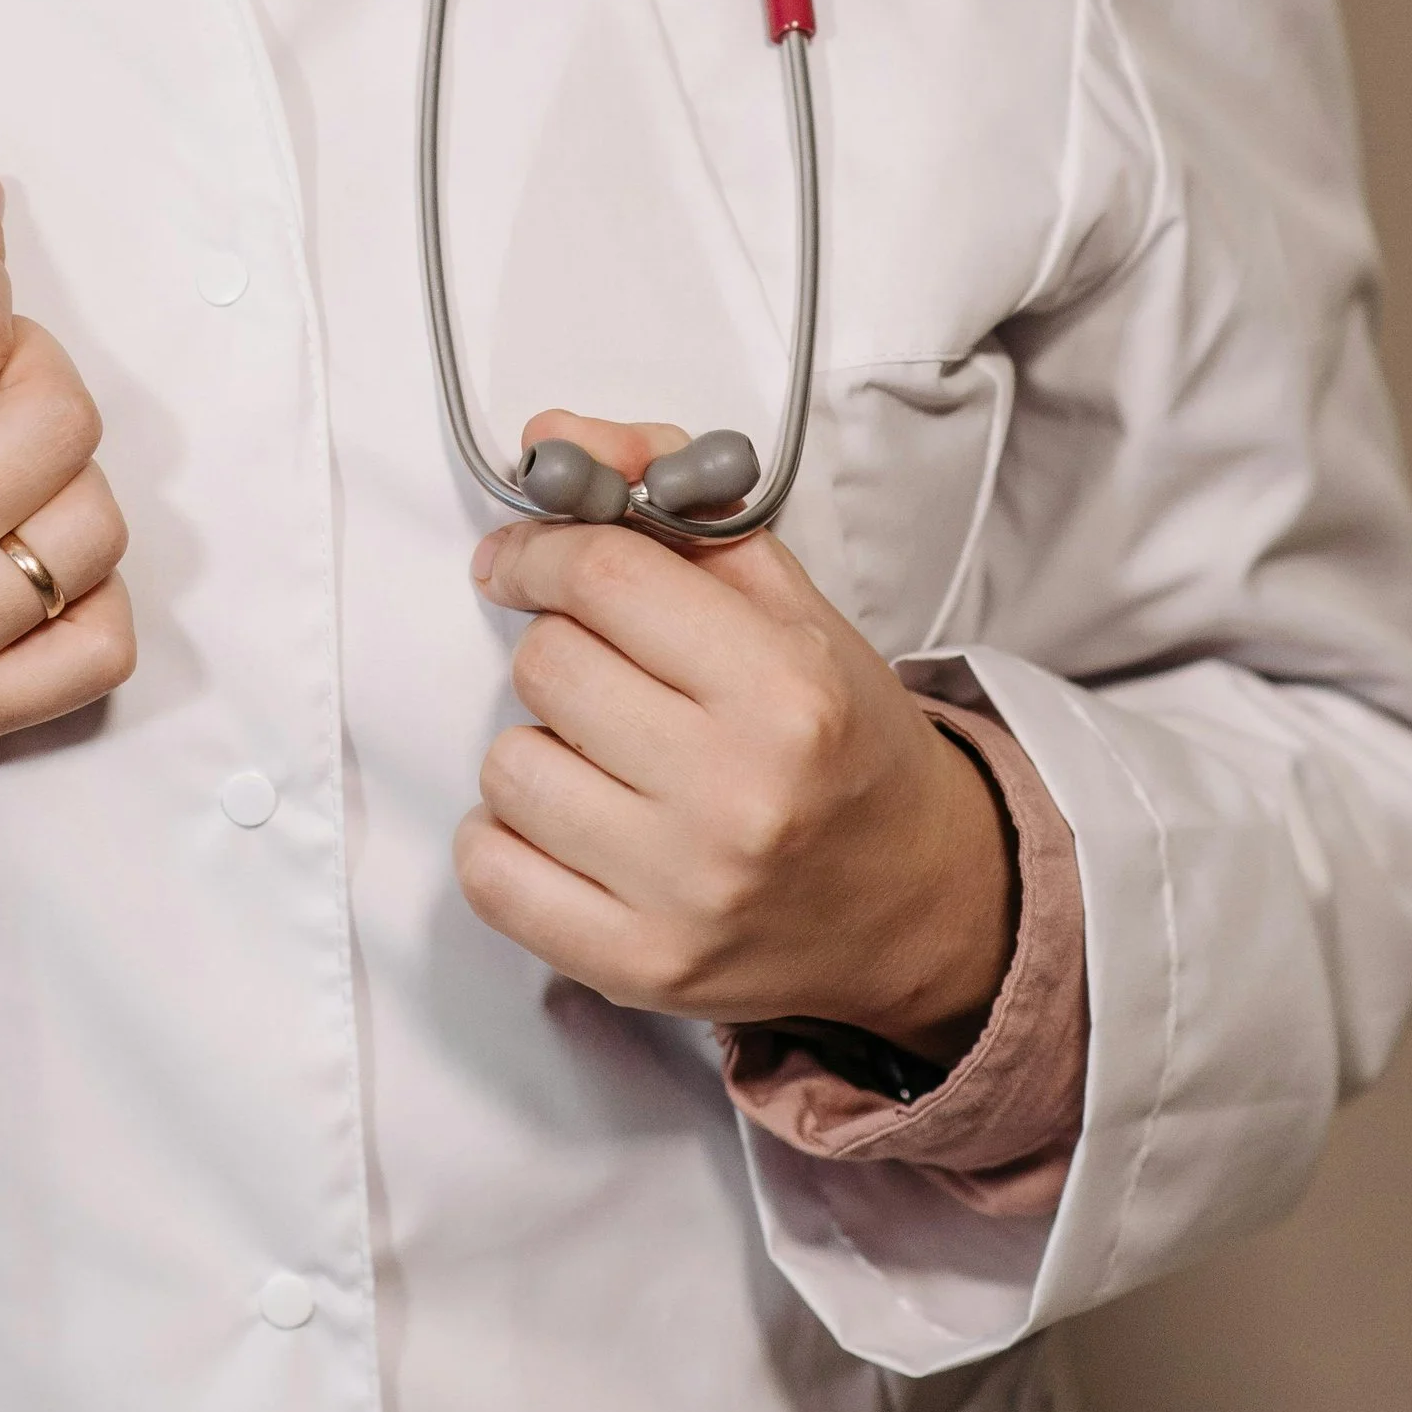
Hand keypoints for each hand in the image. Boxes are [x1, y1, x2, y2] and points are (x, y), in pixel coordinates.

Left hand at [456, 410, 1013, 1059]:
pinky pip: (491, 873)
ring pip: (509, 764)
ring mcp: (684, 892)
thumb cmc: (841, 740)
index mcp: (784, 689)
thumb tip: (553, 443)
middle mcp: (737, 794)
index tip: (526, 558)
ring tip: (607, 759)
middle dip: (561, 648)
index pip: (603, 575)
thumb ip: (670, 500)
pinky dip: (508, 839)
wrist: (919, 900)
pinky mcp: (641, 968)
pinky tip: (571, 824)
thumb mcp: (785, 601)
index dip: (542, 547)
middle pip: (547, 664)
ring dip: (540, 747)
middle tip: (608, 672)